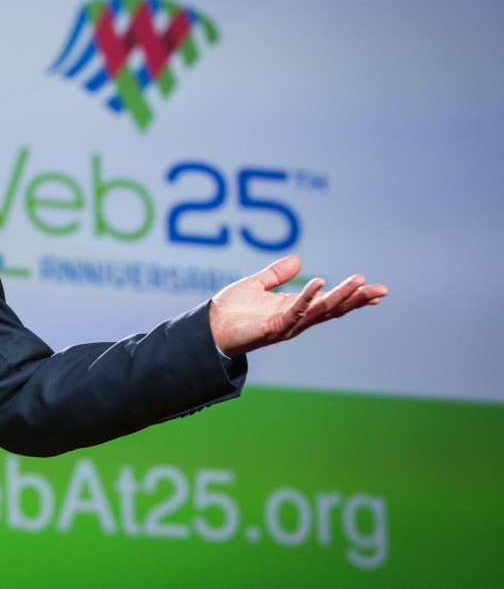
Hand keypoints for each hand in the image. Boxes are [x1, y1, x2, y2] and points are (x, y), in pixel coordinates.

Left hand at [209, 255, 387, 356]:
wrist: (208, 327)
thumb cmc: (231, 310)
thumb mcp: (257, 285)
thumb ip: (277, 274)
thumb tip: (299, 261)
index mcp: (294, 308)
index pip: (329, 303)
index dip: (352, 297)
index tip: (375, 291)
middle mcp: (295, 318)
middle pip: (332, 309)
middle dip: (356, 299)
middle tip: (381, 290)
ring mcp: (286, 325)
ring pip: (319, 311)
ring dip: (340, 296)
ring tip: (359, 283)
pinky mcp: (272, 328)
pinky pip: (294, 311)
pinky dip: (307, 297)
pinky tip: (319, 283)